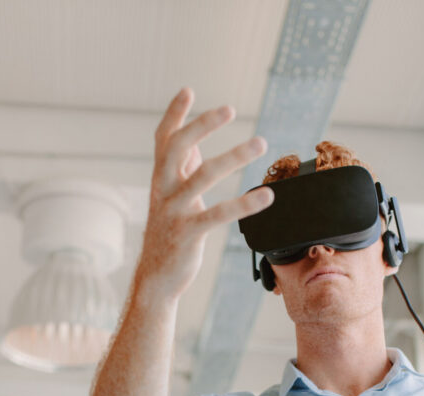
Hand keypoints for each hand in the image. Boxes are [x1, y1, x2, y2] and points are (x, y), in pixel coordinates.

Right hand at [135, 87, 273, 299]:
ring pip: (204, 176)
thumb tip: (194, 143)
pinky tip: (267, 196)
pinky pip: (218, 215)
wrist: (156, 277)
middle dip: (202, 125)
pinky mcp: (188, 234)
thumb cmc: (170, 232)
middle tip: (230, 109)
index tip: (188, 90)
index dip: (174, 114)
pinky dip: (244, 204)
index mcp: (160, 178)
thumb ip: (182, 170)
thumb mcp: (172, 197)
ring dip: (234, 156)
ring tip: (261, 143)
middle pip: (177, 147)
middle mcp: (162, 190)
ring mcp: (173, 211)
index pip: (163, 139)